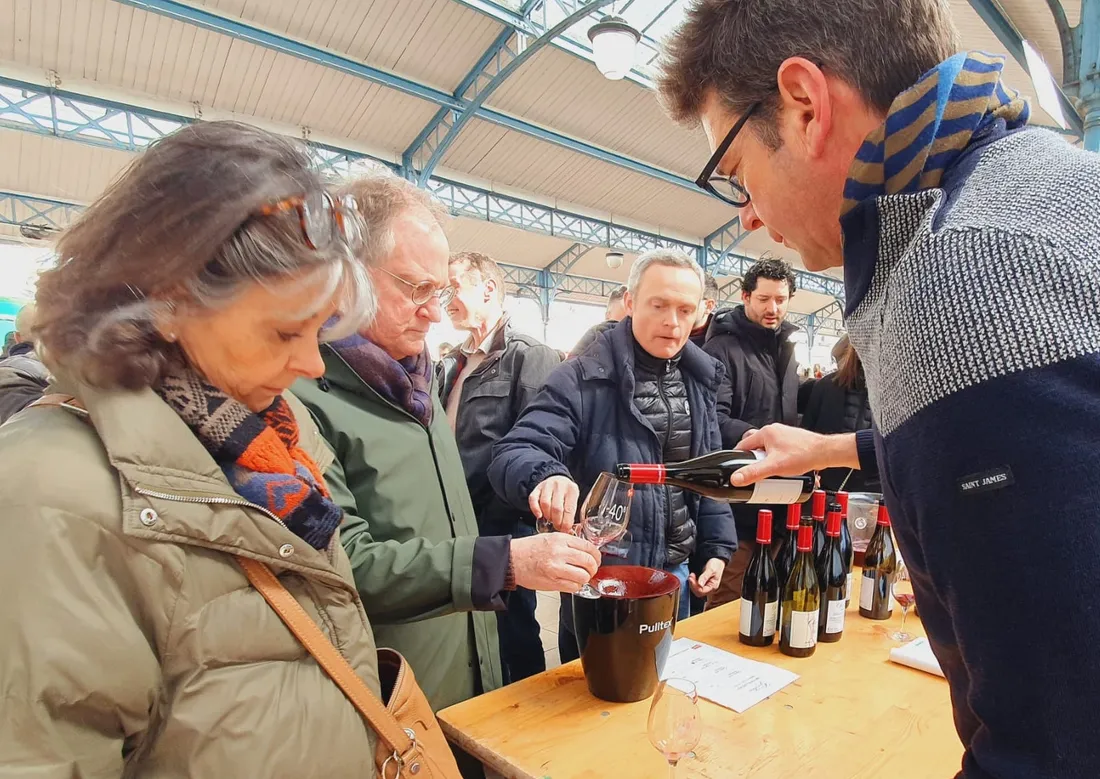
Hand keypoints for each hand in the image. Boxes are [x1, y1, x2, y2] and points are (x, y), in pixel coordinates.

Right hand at [510, 533, 601, 593]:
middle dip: (593, 568)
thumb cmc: (528, 549)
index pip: (588, 547)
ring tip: (580, 577)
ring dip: (585, 578)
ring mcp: (556, 568)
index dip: (596, 555)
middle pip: (589, 562)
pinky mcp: (553, 582)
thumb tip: (585, 551)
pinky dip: (576, 586)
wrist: (512, 560)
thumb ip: (568, 542)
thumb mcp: (550, 538)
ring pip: (583, 576)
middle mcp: (560, 552)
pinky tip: (571, 582)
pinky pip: (574, 587)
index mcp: (560, 539)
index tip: (596, 559)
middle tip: (590, 570)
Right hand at [528, 476, 579, 531]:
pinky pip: (533, 499)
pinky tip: (539, 516)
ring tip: (550, 520)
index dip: (566, 523)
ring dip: (547, 516)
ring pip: (545, 503)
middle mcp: (559, 485)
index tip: (565, 530)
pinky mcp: (537, 488)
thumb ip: (570, 514)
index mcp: (572, 490)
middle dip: (557, 521)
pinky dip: (535, 509)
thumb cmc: (567, 495)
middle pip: (556, 508)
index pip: (569, 509)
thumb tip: (567, 530)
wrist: (559, 481)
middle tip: (557, 527)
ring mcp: (547, 485)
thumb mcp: (573, 500)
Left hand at [688, 558, 725, 596]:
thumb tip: (700, 584)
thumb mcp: (710, 570)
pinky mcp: (703, 584)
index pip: (702, 591)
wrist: (717, 561)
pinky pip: (696, 587)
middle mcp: (709, 588)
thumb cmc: (716, 565)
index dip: (695, 586)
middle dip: (692, 585)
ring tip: (691, 575)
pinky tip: (693, 577)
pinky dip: (693, 582)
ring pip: (696, 590)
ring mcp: (706, 586)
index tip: (691, 578)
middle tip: (690, 576)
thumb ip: (705, 577)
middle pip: (698, 592)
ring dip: (692, 583)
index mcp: (713, 586)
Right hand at [732, 426, 858, 485]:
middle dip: (756, 462)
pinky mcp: (791, 442)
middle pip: (756, 449)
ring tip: (772, 473)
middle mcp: (774, 431)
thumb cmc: (804, 455)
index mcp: (766, 432)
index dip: (738, 458)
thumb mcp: (774, 466)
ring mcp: (783, 436)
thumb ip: (754, 473)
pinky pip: (778, 452)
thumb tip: (737, 478)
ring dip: (768, 462)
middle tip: (759, 473)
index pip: (743, 444)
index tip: (738, 468)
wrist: (826, 453)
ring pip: (768, 451)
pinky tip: (783, 470)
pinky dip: (778, 461)